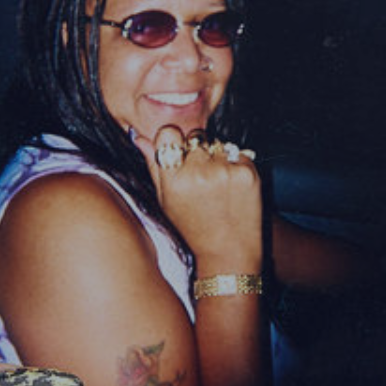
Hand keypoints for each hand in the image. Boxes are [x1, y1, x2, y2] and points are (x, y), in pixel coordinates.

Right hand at [133, 124, 262, 265]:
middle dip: (197, 150)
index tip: (177, 150)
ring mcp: (224, 171)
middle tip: (201, 176)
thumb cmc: (192, 229)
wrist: (228, 252)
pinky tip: (232, 188)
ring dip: (217, 158)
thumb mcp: (165, 200)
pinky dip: (236, 166)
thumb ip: (153, 165)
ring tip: (217, 186)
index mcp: (173, 179)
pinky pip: (239, 154)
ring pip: (218, 144)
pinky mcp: (247, 173)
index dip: (173, 139)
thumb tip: (138, 136)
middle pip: (195, 137)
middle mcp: (197, 172)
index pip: (168, 133)